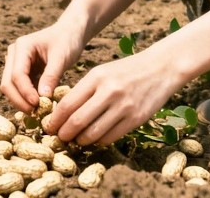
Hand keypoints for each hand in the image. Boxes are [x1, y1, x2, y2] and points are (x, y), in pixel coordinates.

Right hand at [1, 22, 85, 112]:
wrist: (70, 32)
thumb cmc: (67, 40)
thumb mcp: (62, 57)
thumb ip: (52, 76)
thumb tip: (43, 98)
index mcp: (22, 47)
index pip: (17, 74)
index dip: (25, 92)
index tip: (38, 104)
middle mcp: (14, 54)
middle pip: (7, 83)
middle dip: (19, 100)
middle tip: (35, 113)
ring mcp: (16, 63)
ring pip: (10, 88)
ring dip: (21, 101)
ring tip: (38, 111)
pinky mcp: (22, 71)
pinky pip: (19, 88)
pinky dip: (26, 98)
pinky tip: (38, 106)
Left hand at [43, 53, 183, 146]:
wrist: (161, 68)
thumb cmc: (126, 71)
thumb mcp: (102, 72)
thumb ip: (84, 90)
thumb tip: (62, 114)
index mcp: (97, 77)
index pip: (68, 104)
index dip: (55, 120)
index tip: (49, 127)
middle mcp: (109, 92)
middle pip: (77, 121)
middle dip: (64, 134)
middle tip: (60, 138)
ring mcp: (124, 106)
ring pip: (93, 133)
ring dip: (80, 141)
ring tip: (76, 140)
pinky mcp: (136, 119)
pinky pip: (110, 137)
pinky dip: (98, 141)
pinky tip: (95, 138)